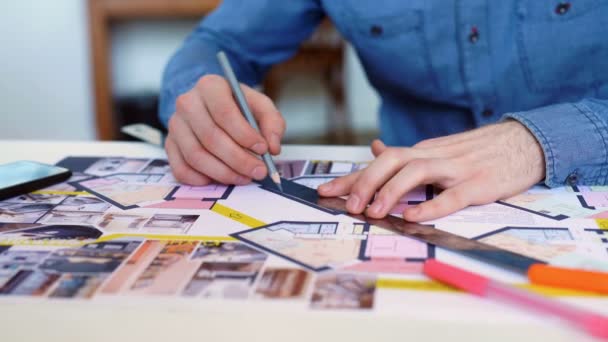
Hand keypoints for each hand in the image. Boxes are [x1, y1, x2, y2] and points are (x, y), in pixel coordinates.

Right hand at [165, 75, 285, 184]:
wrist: (210, 104)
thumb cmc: (236, 105)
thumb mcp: (259, 105)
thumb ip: (272, 122)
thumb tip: (272, 147)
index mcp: (209, 86)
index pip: (224, 113)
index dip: (244, 134)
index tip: (263, 149)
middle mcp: (187, 103)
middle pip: (211, 137)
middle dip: (239, 159)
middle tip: (259, 171)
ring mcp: (175, 125)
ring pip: (196, 156)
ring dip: (224, 173)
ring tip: (245, 177)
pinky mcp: (170, 145)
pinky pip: (181, 169)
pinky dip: (202, 179)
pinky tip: (221, 179)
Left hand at [318, 121, 544, 221]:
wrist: (525, 141)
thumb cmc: (478, 150)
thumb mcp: (438, 149)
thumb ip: (406, 154)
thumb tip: (374, 147)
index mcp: (422, 151)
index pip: (379, 161)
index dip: (351, 177)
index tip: (325, 192)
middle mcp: (434, 156)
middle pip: (392, 160)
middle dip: (365, 181)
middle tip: (348, 206)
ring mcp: (457, 168)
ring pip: (417, 173)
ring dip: (391, 192)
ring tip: (373, 212)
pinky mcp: (480, 184)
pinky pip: (453, 195)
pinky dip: (431, 206)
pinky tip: (414, 217)